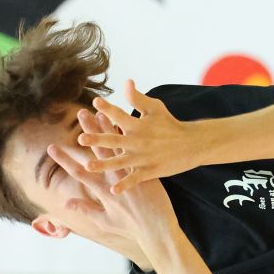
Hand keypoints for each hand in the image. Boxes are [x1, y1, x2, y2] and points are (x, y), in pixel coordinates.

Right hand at [49, 110, 177, 242]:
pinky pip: (137, 152)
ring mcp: (131, 175)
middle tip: (80, 115)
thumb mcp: (104, 221)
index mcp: (102, 193)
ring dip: (109, 131)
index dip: (64, 160)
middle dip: (88, 134)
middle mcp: (115, 181)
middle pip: (98, 153)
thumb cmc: (130, 227)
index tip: (51, 147)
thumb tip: (66, 202)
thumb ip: (86, 209)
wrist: (157, 229)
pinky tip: (127, 124)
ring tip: (101, 113)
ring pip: (118, 149)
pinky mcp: (146, 173)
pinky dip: (131, 139)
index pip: (79, 173)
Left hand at [76, 80, 200, 192]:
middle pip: (115, 140)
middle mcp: (139, 141)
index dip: (108, 108)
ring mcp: (144, 157)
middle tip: (81, 138)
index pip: (120, 115)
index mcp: (138, 125)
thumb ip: (138, 98)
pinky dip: (125, 185)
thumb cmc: (170, 124)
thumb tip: (126, 82)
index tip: (95, 102)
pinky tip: (113, 191)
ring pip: (121, 162)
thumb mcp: (156, 108)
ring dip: (105, 165)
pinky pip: (135, 179)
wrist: (192, 144)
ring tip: (89, 166)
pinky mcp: (151, 170)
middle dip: (98, 139)